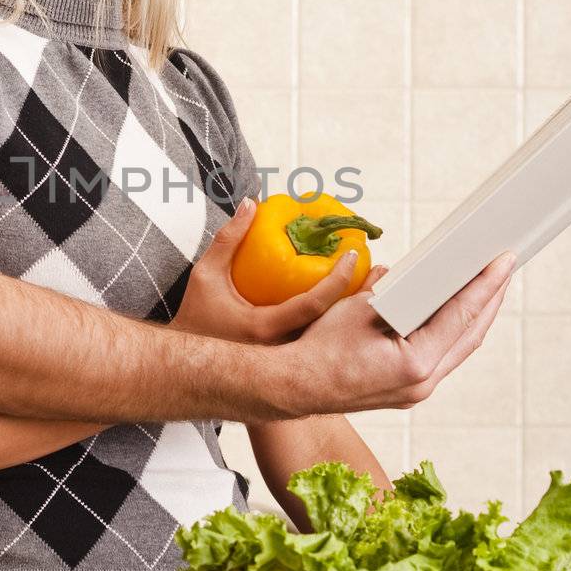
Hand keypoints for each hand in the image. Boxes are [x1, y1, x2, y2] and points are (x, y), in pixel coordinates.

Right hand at [173, 199, 386, 344]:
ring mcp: (289, 361)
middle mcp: (282, 350)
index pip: (312, 305)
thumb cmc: (195, 319)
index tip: (353, 255)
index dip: (337, 280)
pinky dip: (340, 324)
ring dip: (356, 314)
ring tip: (376, 285)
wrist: (191, 366)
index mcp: (264, 329)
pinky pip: (323, 341)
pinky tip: (354, 305)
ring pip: (332, 337)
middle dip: (360, 299)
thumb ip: (228, 238)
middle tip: (379, 271)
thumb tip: (251, 204)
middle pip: (334, 325)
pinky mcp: (291, 365)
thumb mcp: (206, 275)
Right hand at [274, 251, 515, 419]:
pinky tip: (454, 313)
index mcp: (415, 363)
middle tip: (505, 268)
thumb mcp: (357, 308)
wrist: (294, 387)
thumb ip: (391, 290)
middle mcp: (424, 382)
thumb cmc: (318, 350)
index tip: (504, 262)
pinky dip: (453, 332)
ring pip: (460, 348)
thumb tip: (409, 274)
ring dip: (475, 317)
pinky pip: (442, 356)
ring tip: (488, 287)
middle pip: (471, 335)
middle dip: (491, 299)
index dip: (486, 285)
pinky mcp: (409, 389)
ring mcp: (418, 390)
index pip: (462, 316)